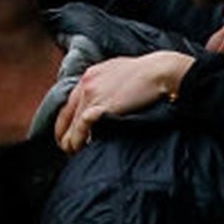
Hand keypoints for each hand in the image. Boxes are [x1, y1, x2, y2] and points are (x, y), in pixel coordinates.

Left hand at [53, 50, 193, 153]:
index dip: (66, 120)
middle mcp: (86, 84)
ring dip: (70, 141)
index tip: (67, 132)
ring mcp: (92, 94)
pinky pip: (81, 127)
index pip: (69, 102)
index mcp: (90, 75)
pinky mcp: (101, 106)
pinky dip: (79, 140)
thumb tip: (106, 100)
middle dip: (63, 133)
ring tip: (73, 152)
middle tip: (67, 147)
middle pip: (65, 115)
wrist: (160, 71)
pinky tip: (81, 148)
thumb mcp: (120, 72)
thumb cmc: (148, 73)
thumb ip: (108, 84)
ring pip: (72, 124)